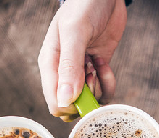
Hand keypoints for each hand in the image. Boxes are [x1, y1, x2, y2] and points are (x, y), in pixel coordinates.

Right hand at [38, 0, 126, 120]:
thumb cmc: (84, 6)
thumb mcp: (75, 32)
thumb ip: (70, 66)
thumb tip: (64, 100)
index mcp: (50, 65)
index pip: (55, 102)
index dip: (72, 106)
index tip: (85, 88)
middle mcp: (63, 73)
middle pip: (73, 106)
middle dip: (88, 96)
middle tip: (91, 73)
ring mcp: (80, 73)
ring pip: (89, 100)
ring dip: (99, 86)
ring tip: (97, 62)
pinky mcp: (96, 70)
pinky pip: (102, 91)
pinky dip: (108, 82)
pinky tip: (103, 62)